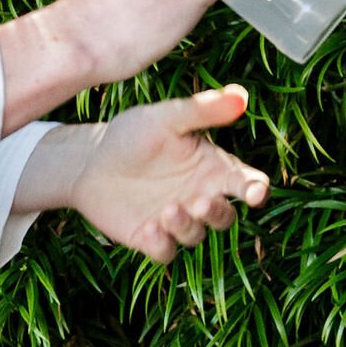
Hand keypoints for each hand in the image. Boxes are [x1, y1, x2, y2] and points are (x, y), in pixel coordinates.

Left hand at [14, 85, 272, 262]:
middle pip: (225, 217)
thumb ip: (202, 109)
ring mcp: (177, 220)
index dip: (256, 190)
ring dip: (186, 226)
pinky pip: (166, 251)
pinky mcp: (151, 238)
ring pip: (196, 236)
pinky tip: (149, 229)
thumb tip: (241, 95)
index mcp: (212, 168)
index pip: (246, 183)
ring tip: (168, 210)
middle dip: (217, 213)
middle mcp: (200, 197)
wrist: (89, 160)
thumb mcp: (166, 117)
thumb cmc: (134, 134)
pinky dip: (161, 245)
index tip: (256, 193)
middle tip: (201, 202)